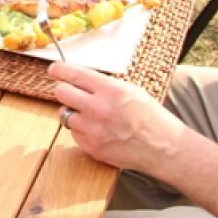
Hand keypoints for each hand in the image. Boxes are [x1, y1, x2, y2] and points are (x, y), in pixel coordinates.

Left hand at [49, 61, 184, 174]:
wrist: (163, 148)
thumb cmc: (150, 117)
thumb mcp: (130, 90)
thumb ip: (104, 85)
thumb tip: (80, 79)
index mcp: (110, 90)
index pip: (73, 74)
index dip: (59, 70)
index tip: (54, 70)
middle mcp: (99, 109)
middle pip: (62, 92)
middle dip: (65, 90)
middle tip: (71, 92)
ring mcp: (93, 130)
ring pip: (64, 114)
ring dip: (72, 112)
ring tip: (88, 114)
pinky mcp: (92, 147)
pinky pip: (74, 133)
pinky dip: (81, 130)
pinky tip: (97, 129)